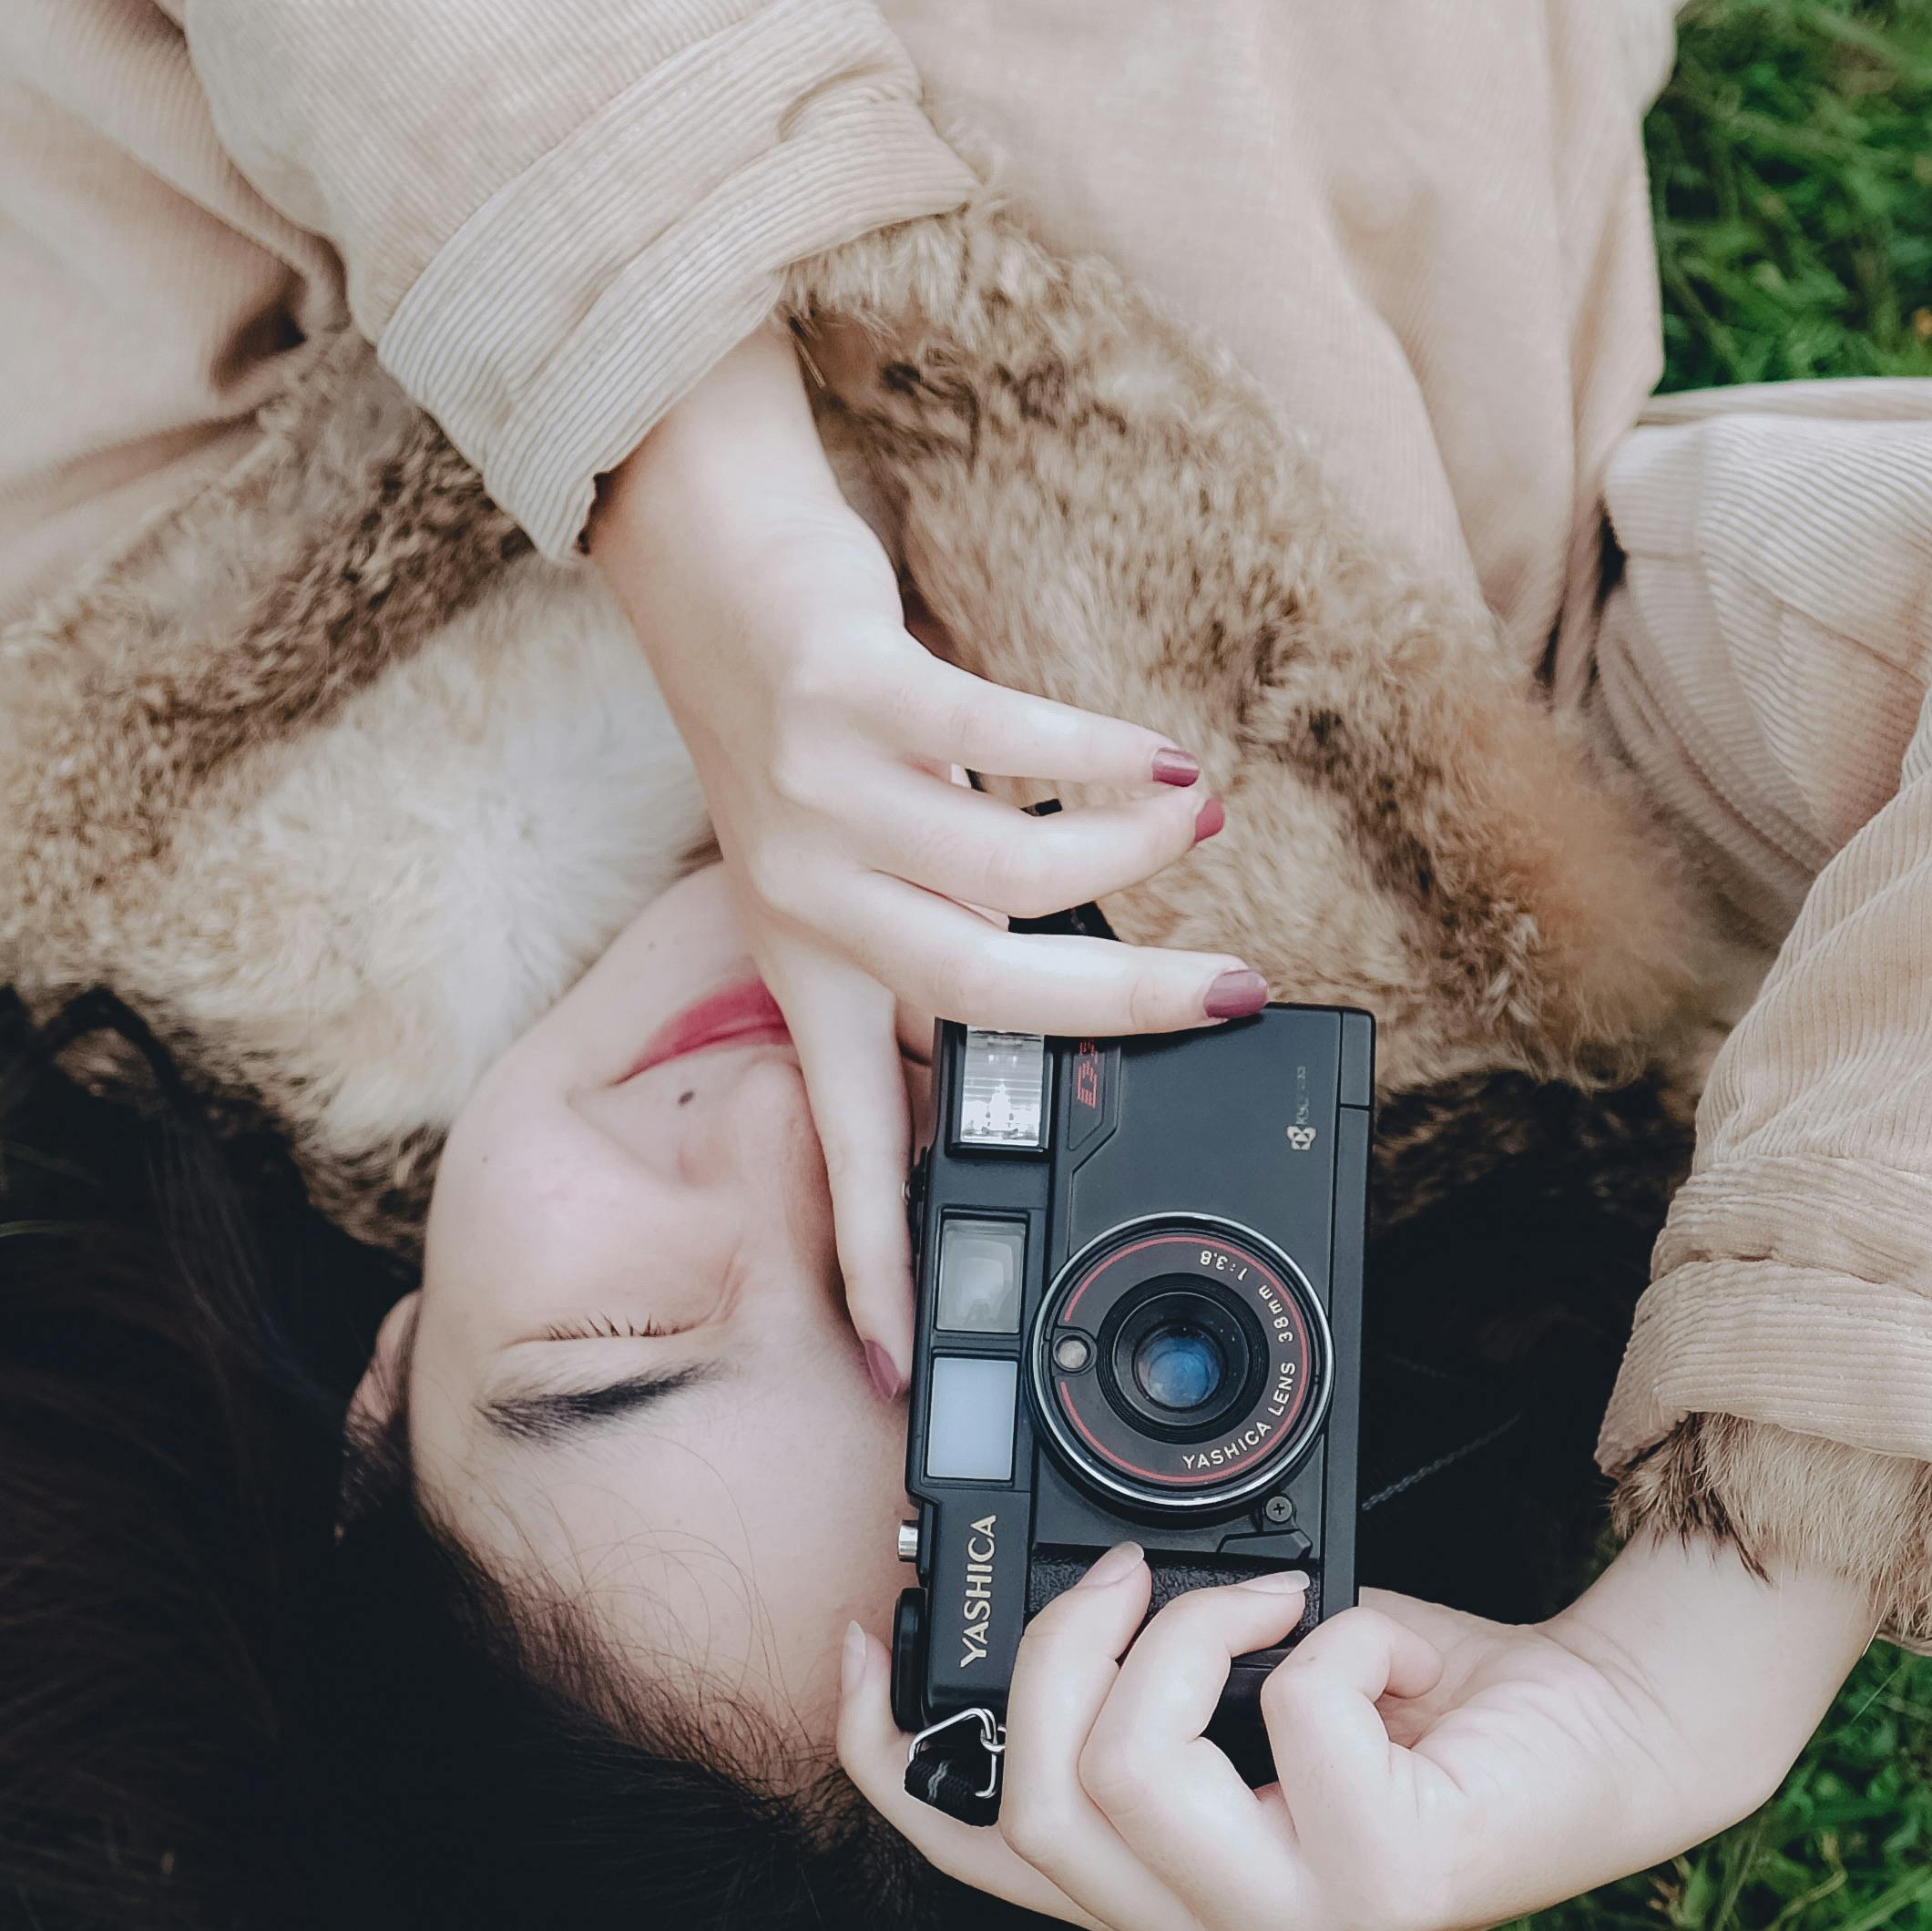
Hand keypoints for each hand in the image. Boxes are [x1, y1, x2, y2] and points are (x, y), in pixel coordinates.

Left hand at [586, 322, 1252, 1379]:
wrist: (703, 555)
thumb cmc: (796, 718)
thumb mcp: (828, 862)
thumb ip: (914, 939)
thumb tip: (1058, 1012)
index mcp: (800, 963)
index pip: (844, 1138)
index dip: (877, 1259)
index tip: (906, 1375)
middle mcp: (803, 895)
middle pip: (977, 997)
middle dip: (1119, 1009)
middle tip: (1228, 997)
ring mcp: (821, 792)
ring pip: (1009, 867)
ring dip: (1130, 846)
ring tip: (1194, 820)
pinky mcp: (853, 687)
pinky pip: (1005, 742)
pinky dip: (1104, 755)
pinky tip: (1166, 761)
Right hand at [833, 1539, 1887, 1930]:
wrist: (1612, 1723)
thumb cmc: (1429, 1705)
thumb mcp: (1243, 1688)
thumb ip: (1134, 1686)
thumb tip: (1044, 1599)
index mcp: (1159, 1909)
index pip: (972, 1853)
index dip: (889, 1748)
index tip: (872, 1635)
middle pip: (1037, 1797)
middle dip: (1077, 1642)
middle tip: (1159, 1575)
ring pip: (1126, 1767)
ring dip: (1204, 1631)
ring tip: (1288, 1606)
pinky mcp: (1381, 1892)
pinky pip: (1288, 1716)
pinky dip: (1341, 1636)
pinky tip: (1396, 1659)